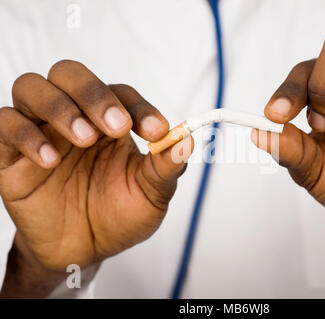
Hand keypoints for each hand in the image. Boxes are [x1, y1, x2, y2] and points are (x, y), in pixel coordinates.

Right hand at [0, 60, 192, 295]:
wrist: (85, 250)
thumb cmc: (119, 216)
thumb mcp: (150, 194)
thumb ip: (166, 167)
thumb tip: (187, 140)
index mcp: (109, 122)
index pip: (120, 93)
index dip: (139, 107)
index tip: (157, 132)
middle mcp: (74, 118)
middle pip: (70, 73)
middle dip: (94, 94)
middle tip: (116, 128)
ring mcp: (41, 132)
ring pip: (31, 88)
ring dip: (60, 107)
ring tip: (84, 140)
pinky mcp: (11, 155)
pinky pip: (4, 125)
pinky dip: (26, 135)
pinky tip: (51, 160)